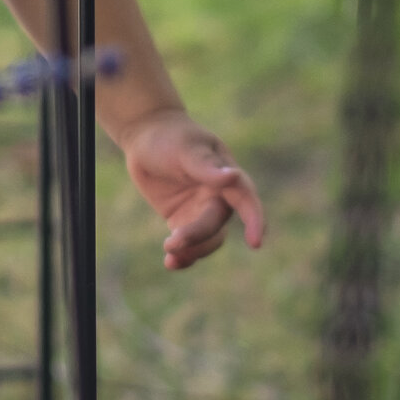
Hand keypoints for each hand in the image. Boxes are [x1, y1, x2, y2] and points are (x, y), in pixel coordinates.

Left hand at [117, 110, 265, 270]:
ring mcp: (201, 210)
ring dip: (192, 251)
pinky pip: (187, 242)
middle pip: (216, 224)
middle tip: (172, 243)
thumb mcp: (186, 148)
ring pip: (206, 239)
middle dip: (198, 236)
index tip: (255, 243)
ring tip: (171, 258)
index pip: (247, 200)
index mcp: (227, 176)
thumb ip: (206, 166)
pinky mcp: (182, 219)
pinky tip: (171, 263)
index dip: (254, 221)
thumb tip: (233, 176)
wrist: (145, 136)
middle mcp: (218, 196)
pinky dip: (182, 255)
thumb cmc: (170, 137)